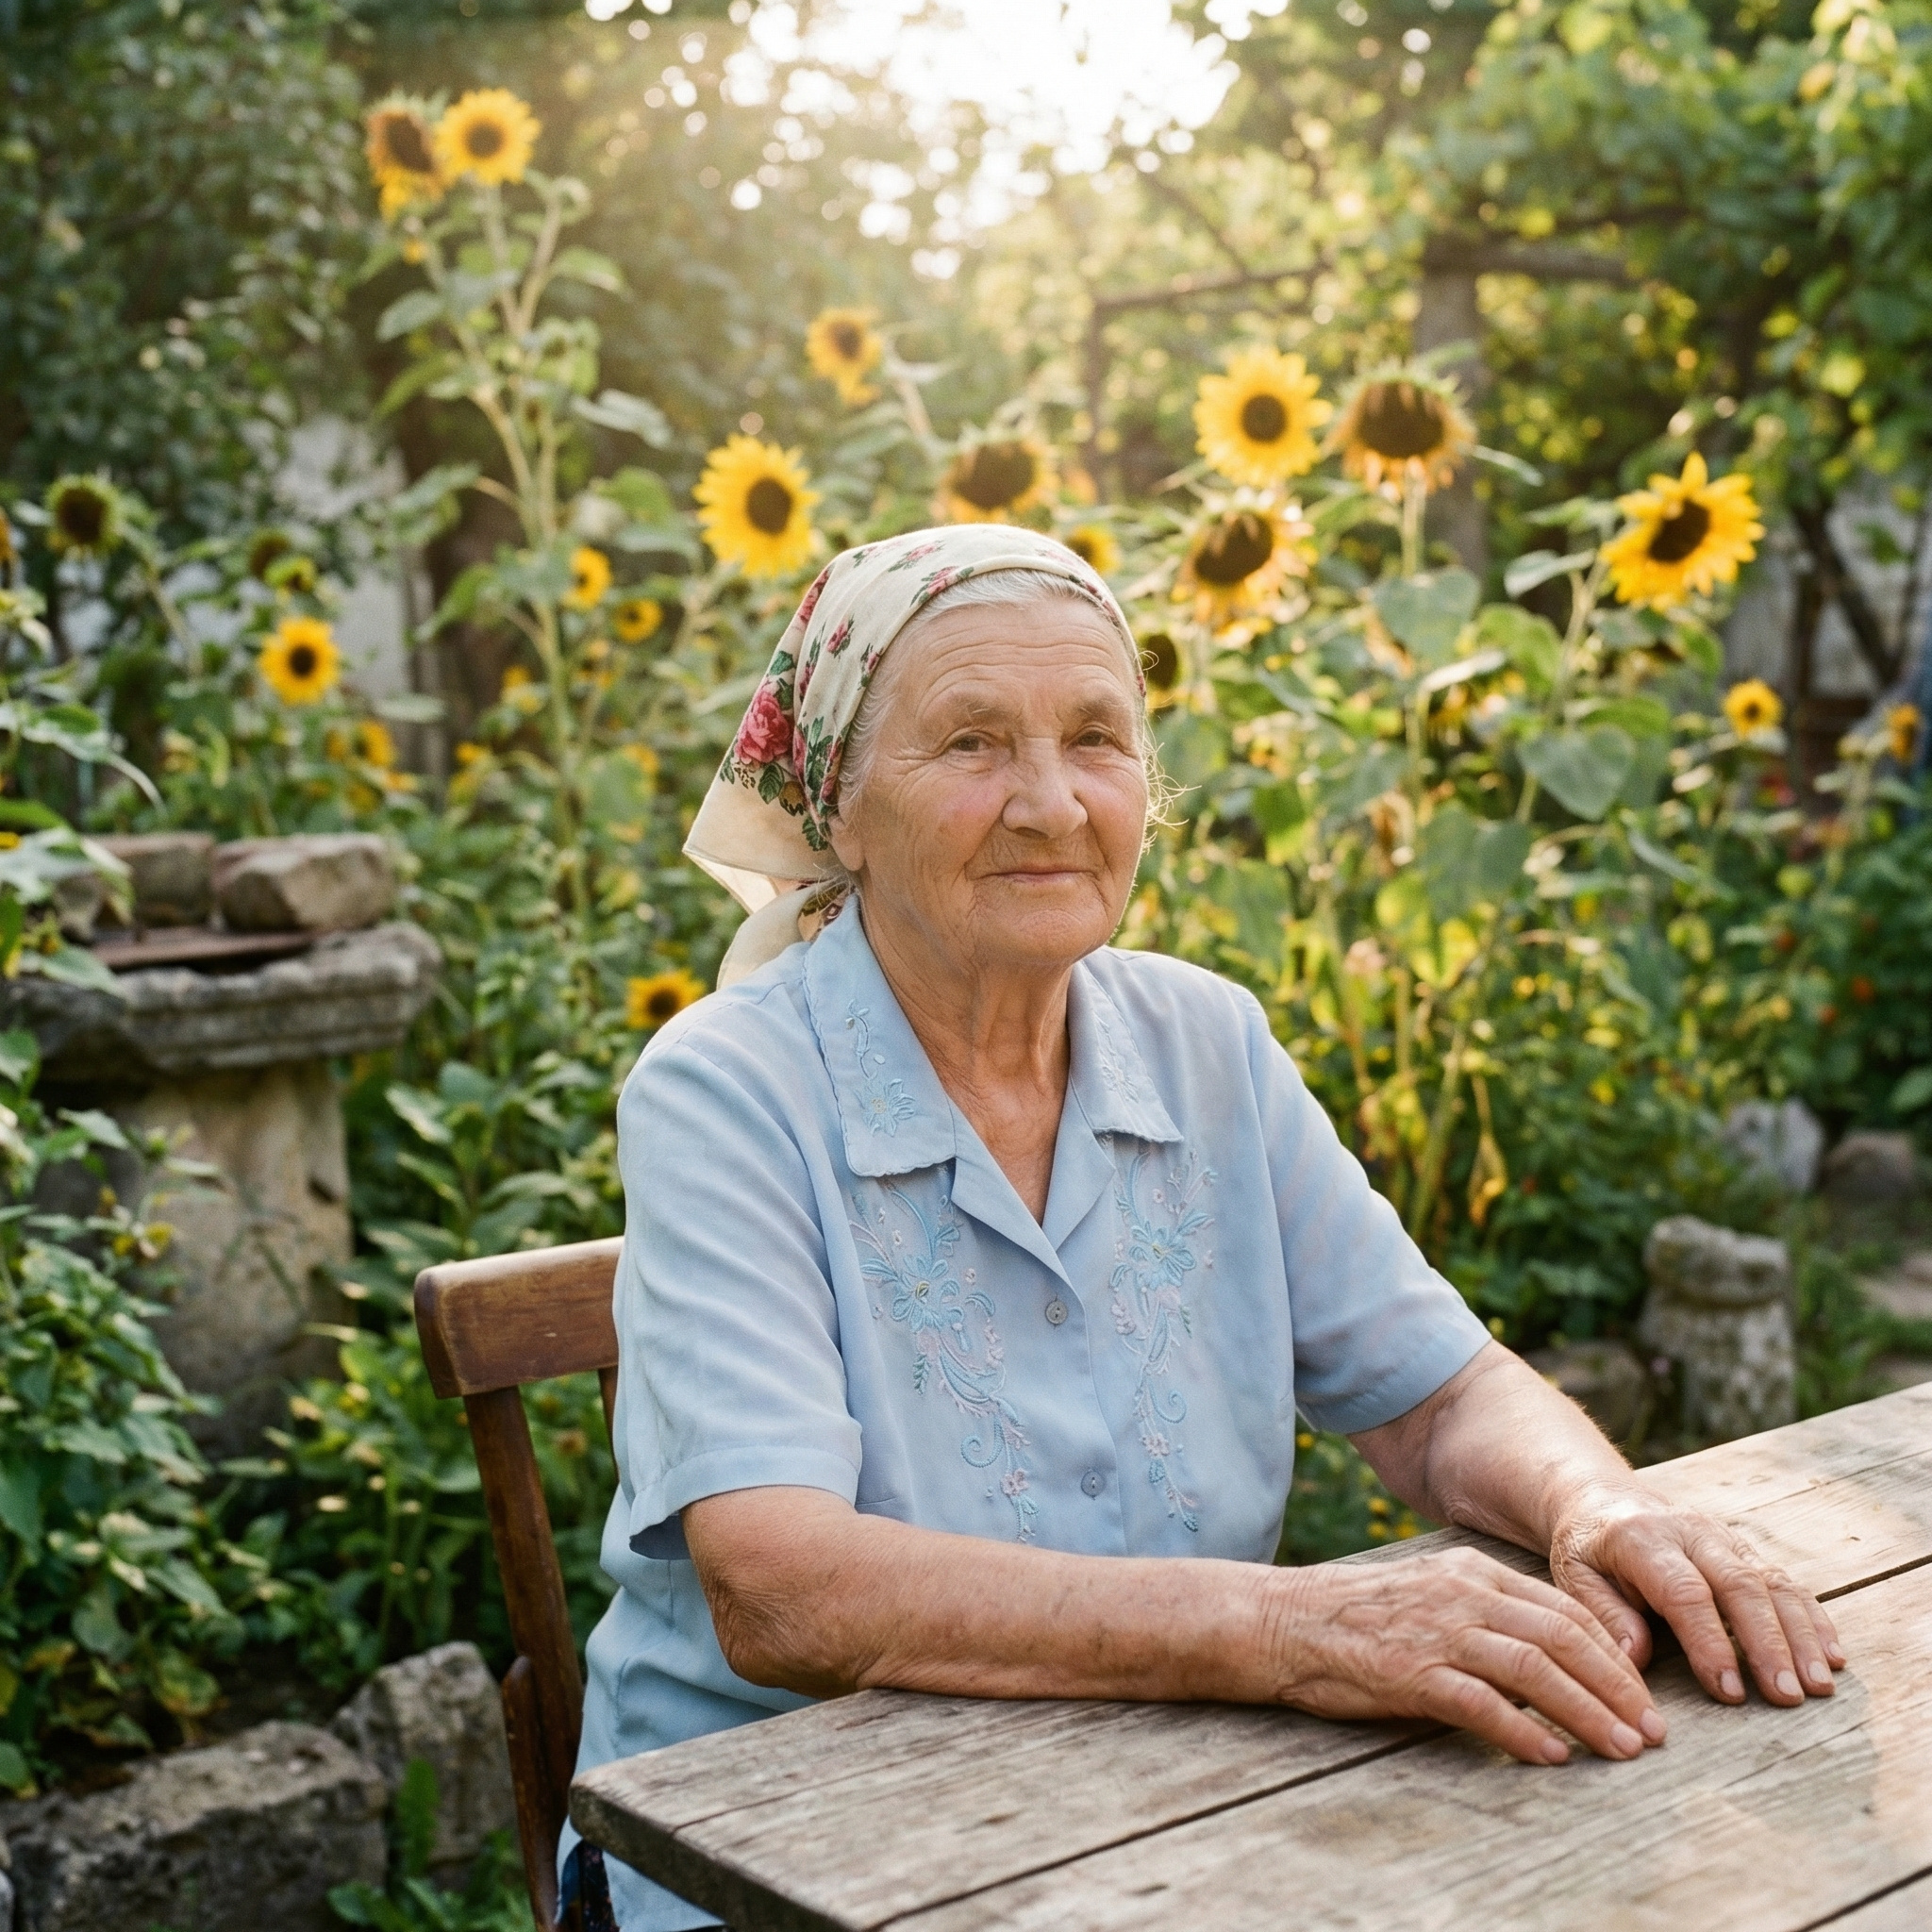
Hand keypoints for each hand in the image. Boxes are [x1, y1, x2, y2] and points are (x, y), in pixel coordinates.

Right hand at [1275, 1546, 1666, 1764]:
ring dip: (1587, 1712)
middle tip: (1652, 1731)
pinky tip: (1552, 1755)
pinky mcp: (1412, 1673)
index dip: (1613, 1654)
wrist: (1285, 1621)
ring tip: (1622, 1749)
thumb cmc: (1359, 1615)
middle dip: (1617, 1687)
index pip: (1564, 1610)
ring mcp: (1438, 1633)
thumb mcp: (1430, 1593)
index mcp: (1472, 1573)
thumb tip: (1548, 1653)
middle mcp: (1463, 1596)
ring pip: (1534, 1670)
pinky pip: (1481, 1704)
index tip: (1642, 1694)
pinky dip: (1523, 1731)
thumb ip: (1485, 1612)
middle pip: (1562, 1638)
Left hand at [1547, 1483, 1845, 1707]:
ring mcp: (1724, 1539)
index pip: (1685, 1592)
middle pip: (1740, 1585)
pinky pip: (1786, 1582)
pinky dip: (1813, 1619)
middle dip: (1768, 1644)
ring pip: (1772, 1583)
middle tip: (1788, 1696)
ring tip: (1819, 1686)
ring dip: (1801, 1636)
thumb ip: (1603, 1614)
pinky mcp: (1746, 1550)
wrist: (1601, 1498)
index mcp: (1642, 1539)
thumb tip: (1636, 1656)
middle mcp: (1691, 1533)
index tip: (1730, 1693)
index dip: (1710, 1643)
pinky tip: (1832, 1656)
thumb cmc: (1587, 1550)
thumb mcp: (1574, 1576)